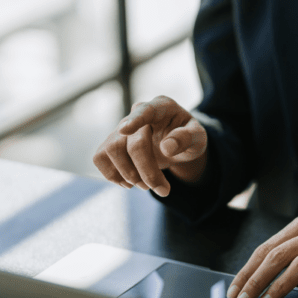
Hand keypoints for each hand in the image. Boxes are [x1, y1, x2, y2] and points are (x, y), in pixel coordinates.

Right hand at [93, 96, 207, 195]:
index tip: (125, 129)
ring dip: (129, 175)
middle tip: (163, 190)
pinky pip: (100, 158)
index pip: (145, 111)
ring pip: (112, 150)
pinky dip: (112, 175)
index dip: (135, 120)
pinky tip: (129, 183)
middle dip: (148, 172)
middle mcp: (138, 113)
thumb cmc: (187, 137)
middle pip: (133, 143)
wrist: (175, 144)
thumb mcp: (198, 138)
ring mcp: (121, 127)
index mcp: (162, 107)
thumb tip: (167, 147)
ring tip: (146, 186)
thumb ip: (187, 138)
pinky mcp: (111, 142)